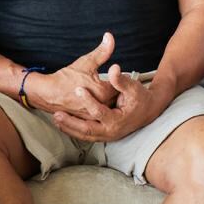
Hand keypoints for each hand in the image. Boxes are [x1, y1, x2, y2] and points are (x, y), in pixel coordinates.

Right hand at [30, 33, 118, 117]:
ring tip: (109, 94)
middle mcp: (100, 105)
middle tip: (118, 85)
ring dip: (110, 101)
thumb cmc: (66, 77)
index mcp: (103, 92)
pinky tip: (98, 102)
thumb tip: (109, 37)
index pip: (120, 85)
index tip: (121, 75)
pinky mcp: (86, 120)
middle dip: (117, 91)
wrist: (48, 93)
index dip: (120, 79)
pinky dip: (100, 108)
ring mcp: (93, 114)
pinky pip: (99, 114)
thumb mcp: (86, 62)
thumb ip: (102, 51)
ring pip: (108, 107)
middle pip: (116, 98)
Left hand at [52, 64, 170, 141]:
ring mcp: (106, 136)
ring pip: (84, 135)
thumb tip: (114, 67)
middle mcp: (111, 131)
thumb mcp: (132, 87)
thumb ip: (121, 79)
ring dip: (69, 128)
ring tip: (56, 119)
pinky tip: (63, 124)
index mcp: (117, 119)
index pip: (99, 112)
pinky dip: (74, 130)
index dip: (88, 100)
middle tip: (57, 114)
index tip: (77, 89)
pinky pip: (85, 135)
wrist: (148, 111)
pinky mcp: (102, 136)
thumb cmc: (140, 97)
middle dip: (71, 123)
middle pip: (87, 129)